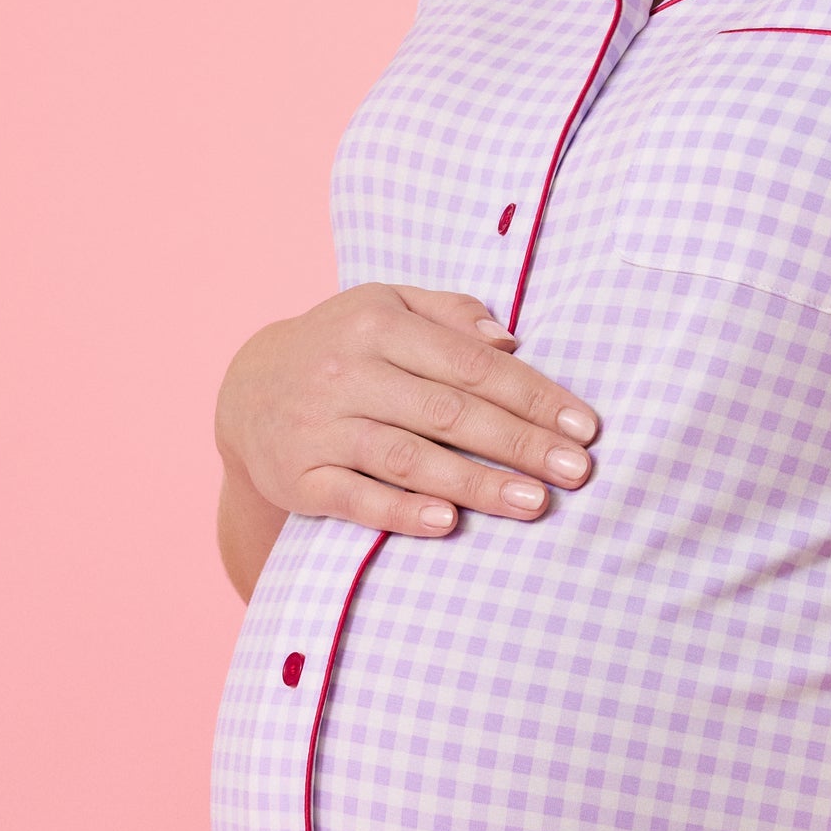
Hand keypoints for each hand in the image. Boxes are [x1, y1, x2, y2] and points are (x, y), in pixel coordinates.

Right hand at [216, 283, 600, 538]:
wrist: (246, 392)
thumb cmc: (343, 349)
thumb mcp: (387, 308)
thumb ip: (451, 315)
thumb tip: (511, 342)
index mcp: (378, 324)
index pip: (471, 363)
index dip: (532, 396)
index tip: (584, 428)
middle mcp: (347, 372)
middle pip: (448, 411)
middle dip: (519, 443)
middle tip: (576, 472)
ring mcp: (320, 427)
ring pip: (408, 457)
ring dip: (475, 482)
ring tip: (534, 503)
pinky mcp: (300, 478)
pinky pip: (357, 499)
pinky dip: (402, 511)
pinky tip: (450, 523)